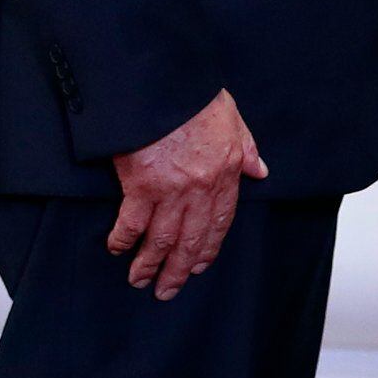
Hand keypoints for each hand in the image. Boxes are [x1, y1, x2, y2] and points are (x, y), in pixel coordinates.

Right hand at [111, 90, 267, 300]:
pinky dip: (124, 239)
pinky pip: (132, 222)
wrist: (165, 86)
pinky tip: (117, 250)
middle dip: (179, 268)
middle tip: (168, 291)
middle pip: (191, 238)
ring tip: (141, 281)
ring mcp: (171, 190)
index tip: (199, 266)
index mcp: (225, 174)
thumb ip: (246, 149)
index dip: (209, 247)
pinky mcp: (142, 185)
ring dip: (151, 264)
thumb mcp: (233, 120)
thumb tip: (260, 171)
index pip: (221, 221)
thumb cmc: (194, 98)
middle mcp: (201, 189)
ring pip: (163, 238)